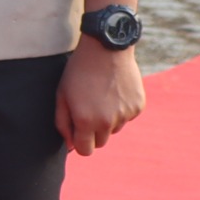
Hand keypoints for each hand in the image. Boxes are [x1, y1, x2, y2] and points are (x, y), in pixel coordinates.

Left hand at [57, 37, 145, 155]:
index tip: (78, 132)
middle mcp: (107, 122)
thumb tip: (70, 146)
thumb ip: (62, 123)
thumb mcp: (62, 95)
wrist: (105, 49)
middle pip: (101, 142)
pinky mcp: (138, 107)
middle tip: (88, 110)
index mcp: (86, 121)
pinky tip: (114, 91)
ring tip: (100, 96)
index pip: (85, 150)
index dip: (80, 143)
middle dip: (93, 132)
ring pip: (114, 129)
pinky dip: (121, 109)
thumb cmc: (78, 71)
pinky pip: (127, 117)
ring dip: (107, 120)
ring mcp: (125, 115)